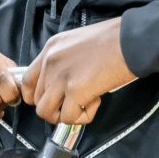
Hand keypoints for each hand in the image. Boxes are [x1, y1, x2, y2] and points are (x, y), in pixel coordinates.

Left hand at [21, 17, 137, 124]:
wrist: (131, 40)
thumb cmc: (114, 40)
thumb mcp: (78, 42)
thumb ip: (65, 61)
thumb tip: (64, 83)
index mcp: (51, 48)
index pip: (27, 79)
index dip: (36, 96)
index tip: (49, 100)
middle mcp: (51, 62)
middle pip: (37, 100)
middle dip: (56, 107)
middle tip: (75, 102)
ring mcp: (61, 76)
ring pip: (46, 112)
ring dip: (65, 115)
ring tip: (84, 105)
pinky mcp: (75, 90)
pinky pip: (68, 117)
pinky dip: (82, 117)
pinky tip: (95, 103)